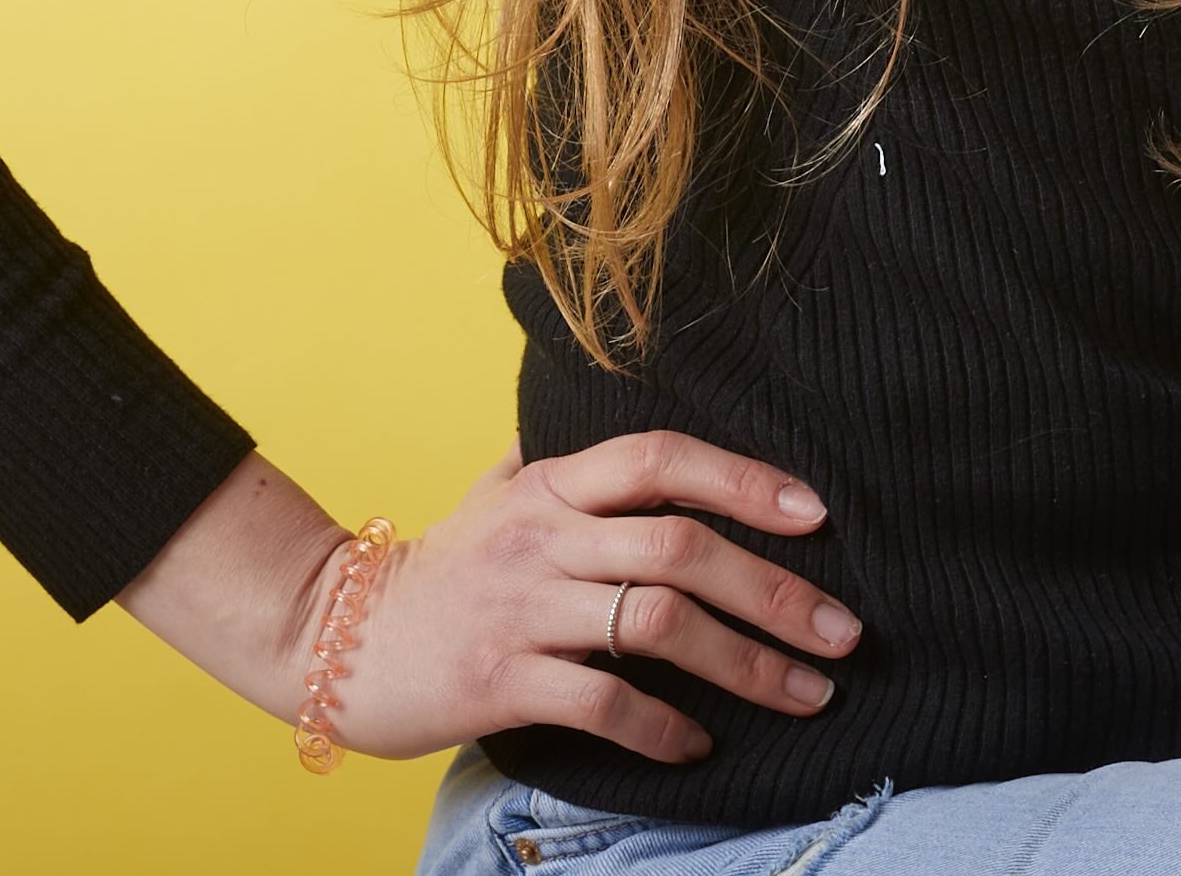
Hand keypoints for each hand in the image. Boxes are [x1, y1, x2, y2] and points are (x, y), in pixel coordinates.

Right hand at [315, 432, 859, 765]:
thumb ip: (563, 465)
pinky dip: (664, 726)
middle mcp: (542, 538)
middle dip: (775, 592)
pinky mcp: (500, 681)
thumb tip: (627, 436)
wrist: (336, 640)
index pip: (661, 458)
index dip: (744, 479)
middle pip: (679, 548)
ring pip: (657, 624)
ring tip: (805, 695)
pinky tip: (701, 744)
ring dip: (745, 664)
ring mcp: (521, 610)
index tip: (817, 515)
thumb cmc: (437, 570)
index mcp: (551, 487)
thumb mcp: (494, 495)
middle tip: (844, 634)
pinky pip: (604, 701)